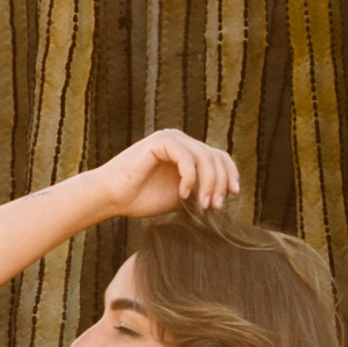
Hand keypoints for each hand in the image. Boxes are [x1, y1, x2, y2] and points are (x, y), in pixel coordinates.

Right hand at [97, 131, 242, 223]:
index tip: (234, 194)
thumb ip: (200, 190)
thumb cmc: (141, 199)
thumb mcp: (180, 196)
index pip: (219, 157)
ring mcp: (171, 139)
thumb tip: (225, 195)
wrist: (113, 198)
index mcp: (187, 152)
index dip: (231, 174)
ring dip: (208, 183)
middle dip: (220, 184)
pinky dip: (189, 178)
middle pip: (215, 157)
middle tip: (214, 207)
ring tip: (202, 205)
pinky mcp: (160, 142)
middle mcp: (181, 141)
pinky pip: (186, 158)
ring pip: (204, 157)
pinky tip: (183, 195)